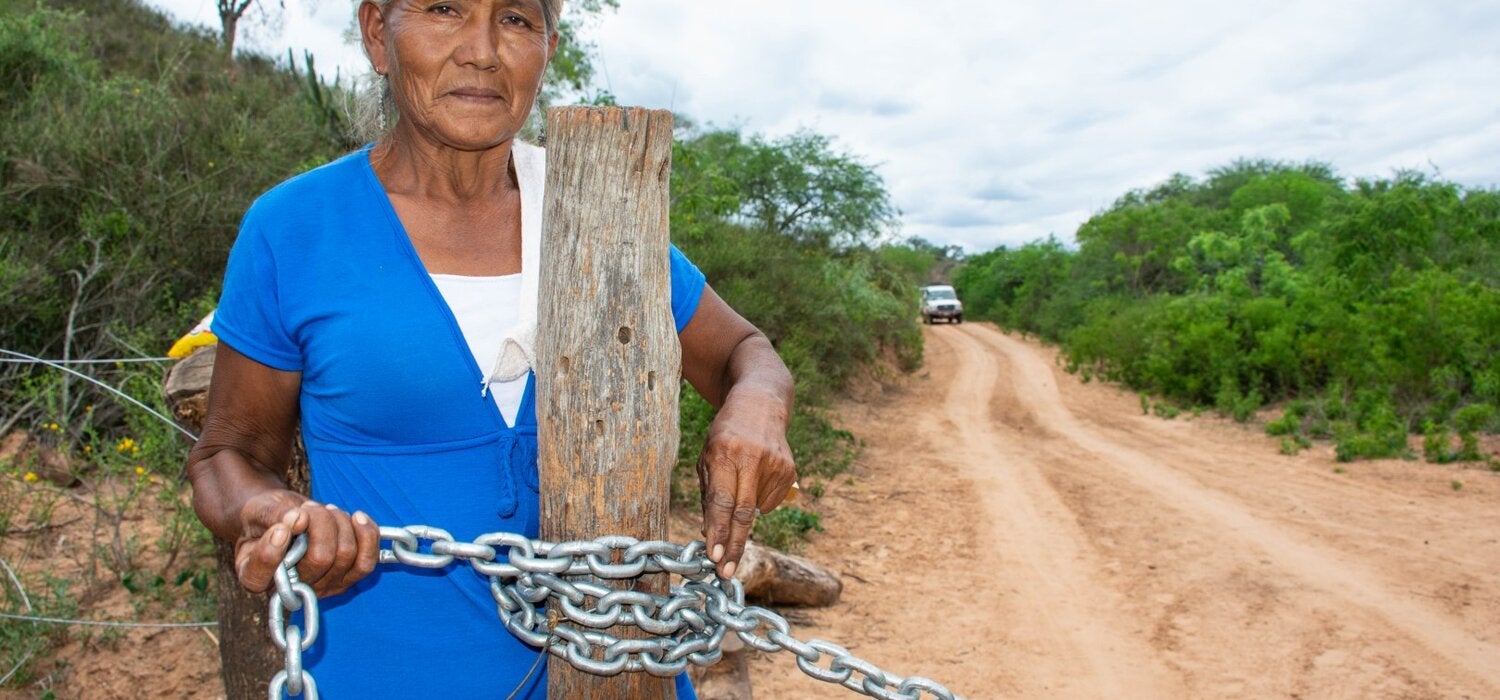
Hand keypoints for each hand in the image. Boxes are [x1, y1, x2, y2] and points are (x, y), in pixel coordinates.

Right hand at [233, 490, 380, 597]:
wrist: (290, 518)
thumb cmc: (269, 517)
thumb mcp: (259, 510)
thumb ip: (272, 516)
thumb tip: (297, 521)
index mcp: (254, 576)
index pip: (261, 576)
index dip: (271, 552)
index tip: (280, 528)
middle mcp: (290, 589)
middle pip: (319, 559)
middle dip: (319, 522)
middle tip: (308, 508)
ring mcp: (321, 587)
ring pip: (345, 554)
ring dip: (339, 523)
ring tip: (325, 511)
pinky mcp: (346, 579)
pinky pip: (367, 562)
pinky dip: (367, 534)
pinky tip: (357, 517)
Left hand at [697, 394, 797, 578]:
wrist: (760, 404)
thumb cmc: (725, 434)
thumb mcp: (707, 455)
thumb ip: (709, 493)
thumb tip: (711, 533)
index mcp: (725, 452)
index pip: (721, 501)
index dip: (718, 531)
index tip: (715, 557)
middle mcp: (752, 458)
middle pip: (742, 513)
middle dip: (734, 546)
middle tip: (726, 573)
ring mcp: (775, 465)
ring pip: (756, 510)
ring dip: (742, 515)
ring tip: (738, 486)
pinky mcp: (789, 470)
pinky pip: (769, 503)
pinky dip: (757, 501)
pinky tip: (754, 479)